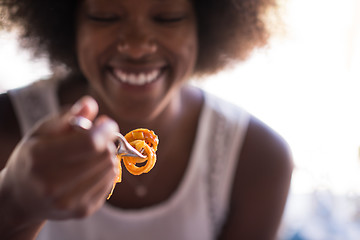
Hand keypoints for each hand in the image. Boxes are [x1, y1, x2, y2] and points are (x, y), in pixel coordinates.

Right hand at [1, 96, 118, 220]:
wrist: (23, 196)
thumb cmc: (34, 157)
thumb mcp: (43, 131)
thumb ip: (68, 117)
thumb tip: (90, 104)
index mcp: (40, 158)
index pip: (89, 143)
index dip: (105, 130)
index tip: (107, 123)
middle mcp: (53, 185)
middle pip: (104, 155)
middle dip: (106, 142)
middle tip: (96, 138)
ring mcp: (69, 202)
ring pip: (111, 168)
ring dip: (107, 156)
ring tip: (91, 154)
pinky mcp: (83, 211)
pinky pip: (111, 181)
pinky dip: (106, 171)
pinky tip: (91, 169)